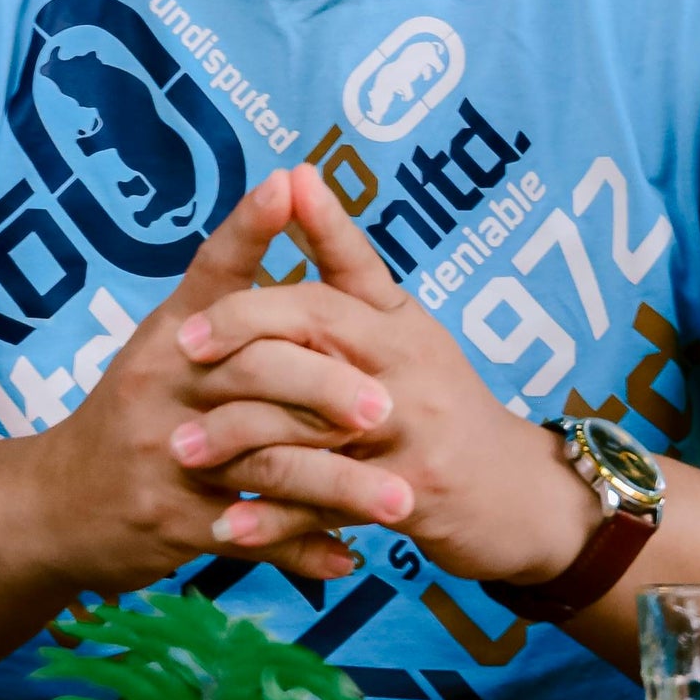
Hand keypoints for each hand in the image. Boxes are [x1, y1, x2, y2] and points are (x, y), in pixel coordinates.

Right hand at [12, 170, 387, 593]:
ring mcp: (167, 455)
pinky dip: (304, 549)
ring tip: (401, 500)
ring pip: (267, 463)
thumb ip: (226, 295)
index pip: (214, 270)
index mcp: (171, 333)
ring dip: (341, 487)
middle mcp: (165, 384)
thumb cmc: (134, 410)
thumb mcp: (165, 346)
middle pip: (256, 372)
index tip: (289, 181)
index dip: (249, 226)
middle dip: (327, 390)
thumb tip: (288, 196)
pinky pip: (252, 536)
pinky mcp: (173, 521)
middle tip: (389, 408)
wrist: (54, 504)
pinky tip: (350, 558)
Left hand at [170, 161, 598, 585]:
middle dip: (244, 332)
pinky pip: (328, 505)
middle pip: (320, 327)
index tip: (231, 250)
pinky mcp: (412, 496)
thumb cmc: (443, 402)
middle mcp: (410, 363)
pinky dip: (273, 518)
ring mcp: (413, 430)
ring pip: (313, 421)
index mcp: (401, 320)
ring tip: (183, 446)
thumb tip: (295, 176)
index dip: (297, 243)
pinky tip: (224, 523)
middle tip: (180, 349)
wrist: (519, 495)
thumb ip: (345, 263)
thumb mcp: (403, 327)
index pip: (343, 269)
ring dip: (240, 434)